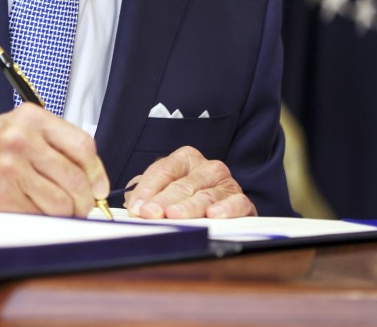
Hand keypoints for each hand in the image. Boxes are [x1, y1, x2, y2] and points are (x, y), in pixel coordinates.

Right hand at [0, 104, 109, 216]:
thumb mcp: (21, 130)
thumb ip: (56, 145)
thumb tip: (94, 178)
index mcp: (30, 119)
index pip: (83, 146)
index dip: (96, 172)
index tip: (98, 187)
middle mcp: (20, 140)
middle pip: (75, 178)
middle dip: (84, 200)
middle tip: (80, 206)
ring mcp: (10, 169)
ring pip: (62, 202)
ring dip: (64, 213)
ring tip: (54, 209)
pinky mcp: (2, 196)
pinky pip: (41, 217)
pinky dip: (42, 220)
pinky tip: (32, 210)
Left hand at [122, 146, 254, 218]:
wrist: (223, 209)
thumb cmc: (185, 199)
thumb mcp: (163, 192)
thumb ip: (147, 195)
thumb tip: (134, 207)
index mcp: (184, 159)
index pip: (163, 170)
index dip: (148, 189)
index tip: (137, 207)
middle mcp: (206, 167)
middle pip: (182, 184)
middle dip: (164, 200)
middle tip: (151, 214)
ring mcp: (226, 182)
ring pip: (205, 195)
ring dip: (188, 207)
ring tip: (175, 216)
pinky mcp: (242, 200)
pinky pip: (236, 202)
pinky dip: (225, 208)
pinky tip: (213, 214)